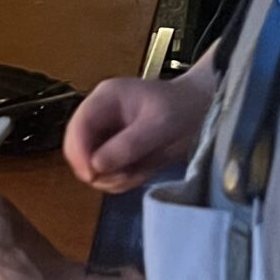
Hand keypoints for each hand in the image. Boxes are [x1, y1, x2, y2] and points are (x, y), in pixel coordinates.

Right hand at [64, 63, 215, 191]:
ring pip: (90, 166)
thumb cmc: (182, 108)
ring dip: (112, 177)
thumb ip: (128, 145)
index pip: (78, 126)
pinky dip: (121, 181)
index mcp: (105, 99)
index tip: (92, 175)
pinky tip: (141, 173)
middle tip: (120, 178)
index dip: (79, 152)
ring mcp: (106, 136)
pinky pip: (107, 175)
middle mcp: (100, 117)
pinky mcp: (115, 154)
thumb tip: (96, 165)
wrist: (202, 112)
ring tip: (139, 173)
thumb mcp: (159, 125)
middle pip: (76, 149)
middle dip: (95, 169)